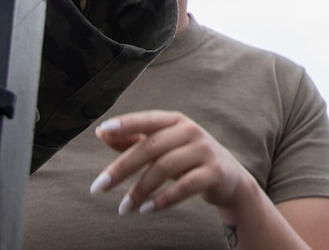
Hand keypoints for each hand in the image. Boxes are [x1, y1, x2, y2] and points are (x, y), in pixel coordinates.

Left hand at [89, 110, 258, 215]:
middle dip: (122, 168)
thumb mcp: (164, 148)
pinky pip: (184, 186)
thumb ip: (134, 140)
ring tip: (123, 208)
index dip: (126, 123)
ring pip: (165, 167)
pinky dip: (163, 199)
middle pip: (151, 147)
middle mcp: (191, 131)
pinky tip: (145, 210)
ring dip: (140, 190)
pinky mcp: (214, 172)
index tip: (103, 130)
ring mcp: (204, 151)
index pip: (147, 119)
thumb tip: (102, 133)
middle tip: (98, 187)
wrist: (230, 179)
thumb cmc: (188, 160)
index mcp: (176, 121)